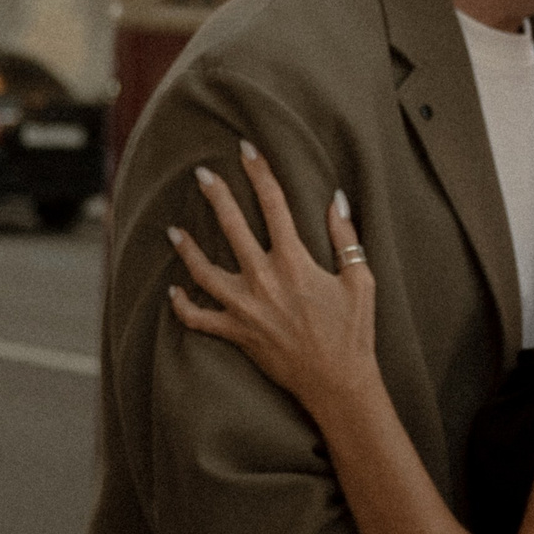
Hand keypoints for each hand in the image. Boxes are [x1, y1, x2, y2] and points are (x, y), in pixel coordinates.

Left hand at [167, 142, 377, 419]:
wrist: (338, 383)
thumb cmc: (353, 332)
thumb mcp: (359, 280)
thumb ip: (345, 238)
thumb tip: (335, 199)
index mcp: (295, 261)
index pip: (274, 204)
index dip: (259, 172)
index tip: (246, 150)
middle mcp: (265, 279)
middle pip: (231, 227)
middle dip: (216, 195)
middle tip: (202, 174)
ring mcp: (246, 308)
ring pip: (203, 271)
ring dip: (186, 249)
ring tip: (173, 230)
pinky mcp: (237, 334)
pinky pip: (199, 319)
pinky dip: (183, 306)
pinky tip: (173, 292)